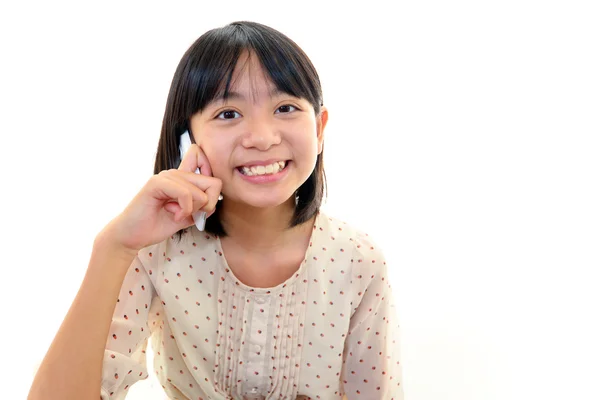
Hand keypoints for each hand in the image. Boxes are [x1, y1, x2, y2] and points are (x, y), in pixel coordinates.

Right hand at [99, 143, 221, 252]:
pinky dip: (184, 209)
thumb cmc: (156, 226)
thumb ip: (200, 209)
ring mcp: (166, 176)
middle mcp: (176, 174)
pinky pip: (185, 194)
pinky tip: (173, 216)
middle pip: (213, 182)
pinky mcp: (157, 183)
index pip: (204, 159)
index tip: (205, 205)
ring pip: (200, 191)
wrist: (132, 236)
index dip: (214, 184)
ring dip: (193, 210)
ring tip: (176, 215)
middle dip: (208, 205)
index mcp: (183, 179)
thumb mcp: (186, 218)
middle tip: (192, 215)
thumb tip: (214, 203)